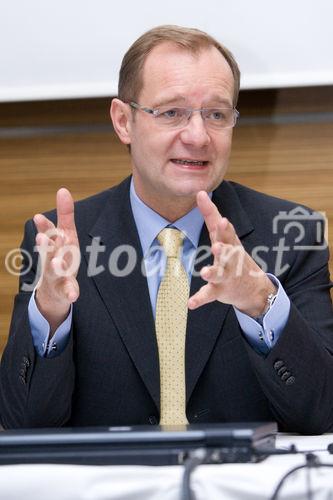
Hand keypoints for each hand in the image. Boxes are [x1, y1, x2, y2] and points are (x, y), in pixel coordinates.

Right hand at [34, 188, 79, 334]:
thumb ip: (65, 215)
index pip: (48, 233)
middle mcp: (52, 259)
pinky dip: (70, 293)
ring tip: (55, 263)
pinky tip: (74, 295)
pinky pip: (67, 292)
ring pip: (54, 271)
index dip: (44, 226)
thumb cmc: (60, 256)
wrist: (52, 290)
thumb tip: (63, 189)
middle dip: (46, 244)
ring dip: (55, 266)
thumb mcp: (65, 235)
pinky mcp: (63, 290)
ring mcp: (56, 276)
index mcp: (55, 245)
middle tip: (43, 237)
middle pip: (48, 251)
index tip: (38, 217)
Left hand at [188, 191, 275, 316]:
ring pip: (219, 273)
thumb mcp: (226, 236)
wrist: (254, 287)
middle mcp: (230, 259)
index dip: (214, 215)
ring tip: (204, 272)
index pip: (222, 228)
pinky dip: (200, 299)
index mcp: (230, 244)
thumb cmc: (235, 257)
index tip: (203, 199)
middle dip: (223, 249)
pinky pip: (208, 295)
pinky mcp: (220, 290)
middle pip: (227, 252)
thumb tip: (200, 193)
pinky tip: (190, 303)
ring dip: (212, 272)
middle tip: (218, 246)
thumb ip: (212, 216)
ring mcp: (226, 275)